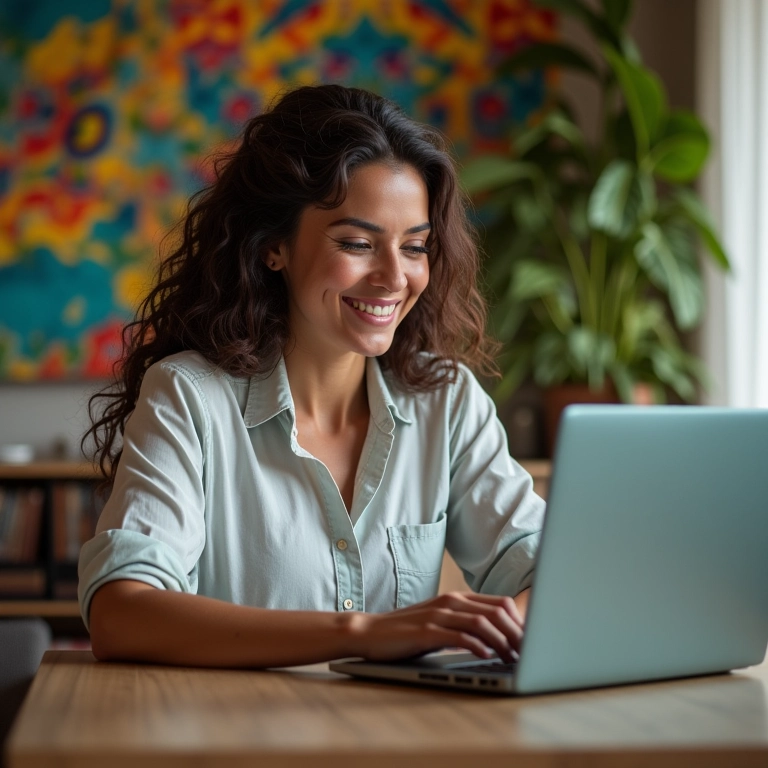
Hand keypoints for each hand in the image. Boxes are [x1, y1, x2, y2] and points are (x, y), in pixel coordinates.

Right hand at [347, 592, 524, 662]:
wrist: (370, 632)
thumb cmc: (407, 632)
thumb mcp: (441, 624)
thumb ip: (464, 626)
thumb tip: (497, 642)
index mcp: (457, 598)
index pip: (501, 603)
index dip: (520, 623)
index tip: (531, 643)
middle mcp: (451, 602)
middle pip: (497, 612)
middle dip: (518, 633)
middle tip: (530, 654)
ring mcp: (439, 615)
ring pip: (482, 623)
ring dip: (502, 642)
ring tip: (513, 658)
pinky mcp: (427, 631)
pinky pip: (459, 636)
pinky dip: (477, 646)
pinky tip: (487, 657)